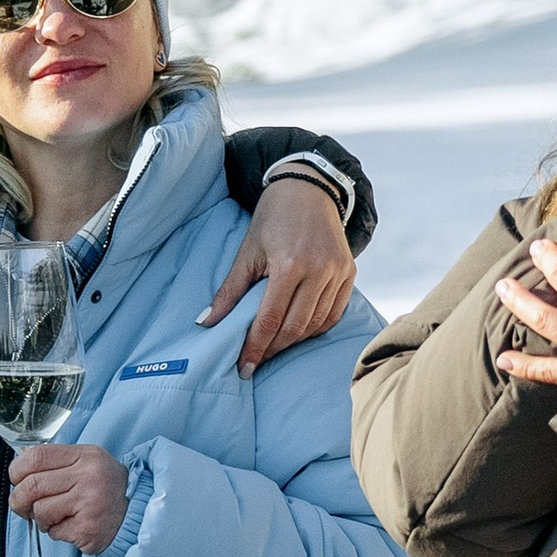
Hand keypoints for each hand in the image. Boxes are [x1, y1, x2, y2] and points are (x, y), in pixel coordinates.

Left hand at [9, 440, 129, 553]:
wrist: (138, 513)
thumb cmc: (105, 488)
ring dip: (40, 519)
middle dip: (20, 500)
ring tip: (56, 517)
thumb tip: (19, 475)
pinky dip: (56, 532)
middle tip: (24, 506)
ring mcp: (90, 504)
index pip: (36, 457)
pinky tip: (72, 526)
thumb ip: (56, 464)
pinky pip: (54, 532)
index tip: (17, 480)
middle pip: (32, 486)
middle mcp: (89, 477)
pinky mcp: (88, 530)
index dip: (17, 471)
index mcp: (85, 455)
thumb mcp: (87, 463)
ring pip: (40, 511)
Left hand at [200, 174, 353, 371]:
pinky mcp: (349, 272)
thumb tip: (206, 322)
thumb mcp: (247, 252)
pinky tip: (298, 331)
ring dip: (294, 340)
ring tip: (274, 346)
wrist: (308, 188)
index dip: (255, 347)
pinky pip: (334, 313)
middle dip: (273, 349)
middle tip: (256, 360)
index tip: (244, 368)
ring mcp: (338, 272)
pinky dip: (316, 327)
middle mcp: (318, 270)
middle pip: (295, 327)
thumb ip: (229, 291)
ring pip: (316, 324)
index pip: (270, 319)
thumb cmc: (273, 218)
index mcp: (289, 264)